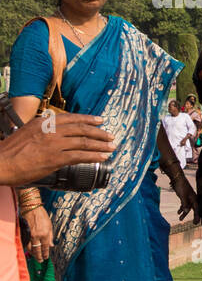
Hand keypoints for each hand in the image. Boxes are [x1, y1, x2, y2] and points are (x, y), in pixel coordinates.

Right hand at [0, 113, 114, 186]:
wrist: (1, 162)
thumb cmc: (11, 151)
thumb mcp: (26, 132)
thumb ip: (42, 131)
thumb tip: (56, 133)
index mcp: (43, 122)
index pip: (71, 118)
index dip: (88, 119)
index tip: (100, 120)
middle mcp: (51, 130)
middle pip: (82, 129)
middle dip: (99, 133)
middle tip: (111, 136)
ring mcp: (54, 144)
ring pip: (84, 142)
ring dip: (100, 145)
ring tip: (111, 147)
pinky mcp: (55, 158)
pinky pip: (80, 156)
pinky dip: (94, 156)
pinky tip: (102, 157)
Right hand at [22, 205, 52, 261]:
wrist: (32, 209)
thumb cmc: (43, 217)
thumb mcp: (50, 226)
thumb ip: (50, 237)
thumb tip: (51, 246)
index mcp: (44, 234)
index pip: (45, 247)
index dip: (45, 254)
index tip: (46, 258)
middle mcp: (37, 236)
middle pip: (37, 249)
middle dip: (39, 256)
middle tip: (40, 261)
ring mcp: (30, 235)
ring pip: (30, 248)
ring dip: (33, 254)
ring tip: (36, 257)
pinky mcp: (26, 234)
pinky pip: (27, 243)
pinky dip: (29, 248)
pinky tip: (31, 251)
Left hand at [173, 173, 199, 220]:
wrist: (178, 179)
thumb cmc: (181, 187)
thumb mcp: (183, 196)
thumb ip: (185, 204)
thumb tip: (186, 212)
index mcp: (194, 199)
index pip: (196, 209)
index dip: (197, 216)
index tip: (196, 223)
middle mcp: (193, 199)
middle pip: (193, 209)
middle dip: (193, 216)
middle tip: (194, 223)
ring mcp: (188, 198)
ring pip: (187, 207)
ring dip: (184, 213)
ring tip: (180, 219)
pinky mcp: (184, 197)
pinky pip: (184, 204)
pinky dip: (182, 208)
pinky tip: (178, 212)